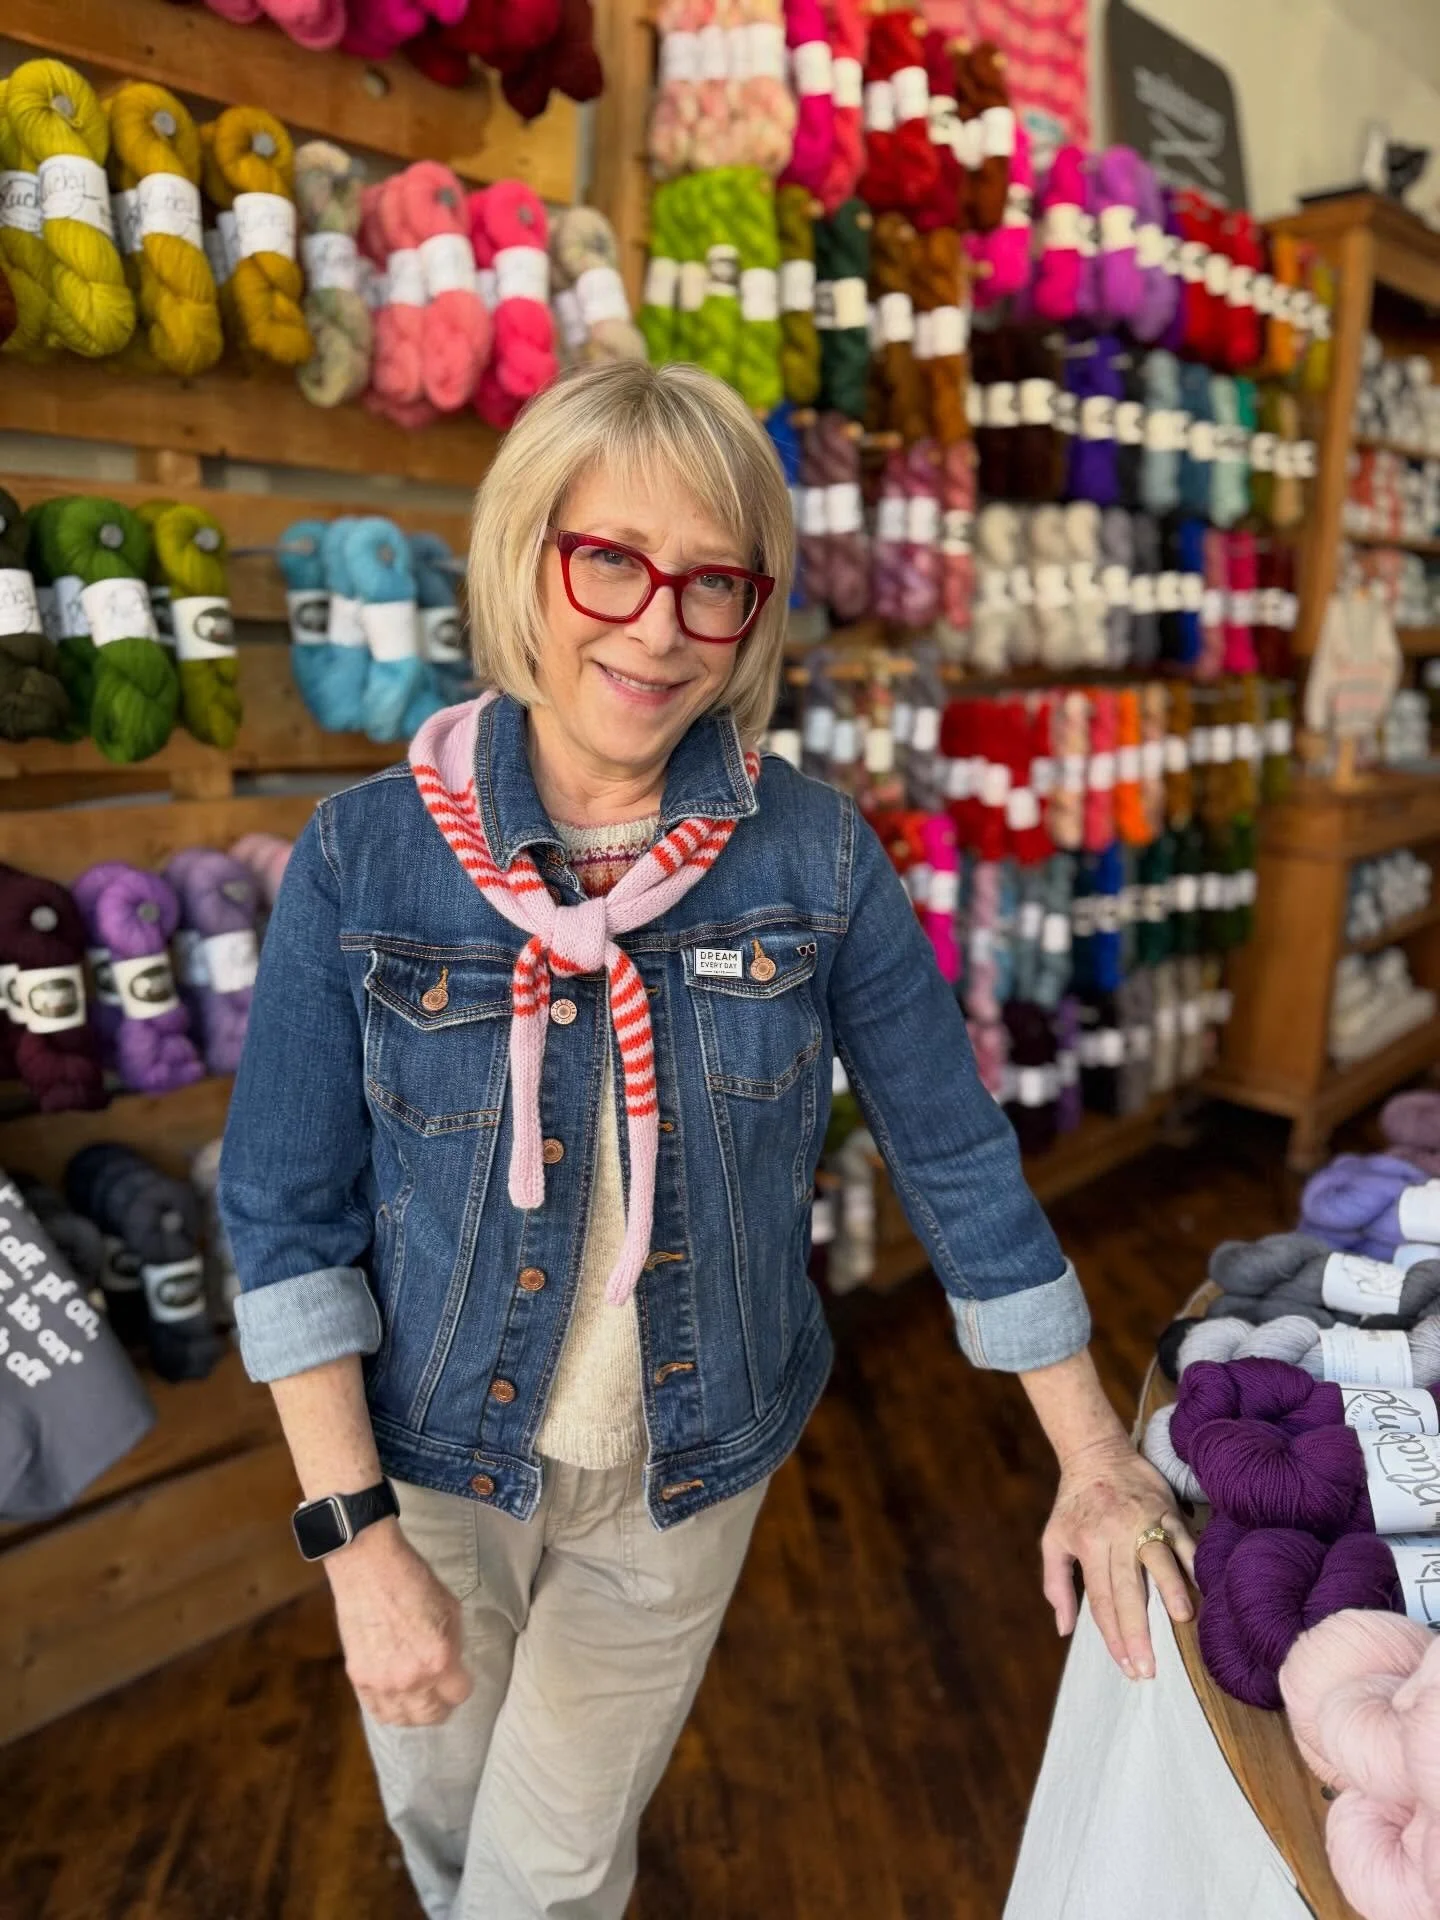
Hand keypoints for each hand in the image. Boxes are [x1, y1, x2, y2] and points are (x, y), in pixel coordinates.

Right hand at [326, 1519, 473, 1725]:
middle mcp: (412, 1679)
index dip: (461, 1685)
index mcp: (440, 1659)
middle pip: (433, 1716)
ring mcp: (383, 1683)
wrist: (370, 1569)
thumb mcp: (451, 1610)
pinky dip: (389, 1710)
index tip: (459, 1678)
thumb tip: (453, 1667)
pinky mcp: (359, 1679)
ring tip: (419, 1702)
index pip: (459, 1695)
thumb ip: (454, 1646)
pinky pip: (377, 1711)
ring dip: (415, 1713)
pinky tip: (396, 1702)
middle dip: (441, 1705)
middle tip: (441, 1694)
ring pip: (404, 1720)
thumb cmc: (414, 1581)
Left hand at [1040, 1434, 1195, 1681]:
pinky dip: (1194, 1561)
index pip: (1102, 1600)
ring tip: (1182, 1619)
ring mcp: (1144, 1521)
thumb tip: (1064, 1629)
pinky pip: (1184, 1538)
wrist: (1096, 1453)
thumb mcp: (1053, 1540)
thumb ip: (1056, 1584)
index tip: (1127, 1667)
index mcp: (1088, 1545)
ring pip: (1159, 1560)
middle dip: (1138, 1632)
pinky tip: (1206, 1584)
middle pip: (1128, 1590)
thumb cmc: (1073, 1503)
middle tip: (1149, 1668)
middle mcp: (1116, 1535)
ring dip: (1171, 1589)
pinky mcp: (1167, 1509)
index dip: (1113, 1636)